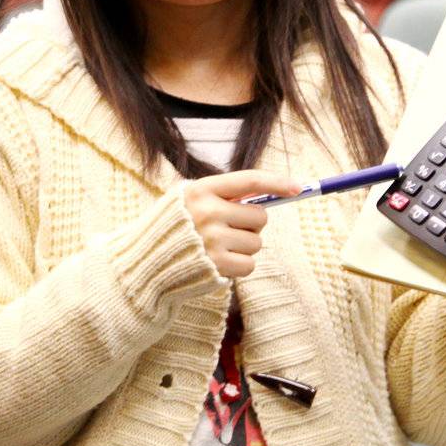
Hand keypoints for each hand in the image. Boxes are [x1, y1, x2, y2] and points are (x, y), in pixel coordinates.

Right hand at [183, 170, 302, 278]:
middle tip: (230, 229)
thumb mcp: (190, 200)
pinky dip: (239, 265)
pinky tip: (219, 262)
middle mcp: (207, 211)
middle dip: (251, 225)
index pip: (248, 180)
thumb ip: (224, 195)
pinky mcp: (216, 264)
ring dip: (244, 247)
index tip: (298, 188)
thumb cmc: (175, 228)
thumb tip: (272, 194)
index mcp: (201, 190)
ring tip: (219, 247)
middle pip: (259, 216)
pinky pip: (250, 264)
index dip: (277, 182)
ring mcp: (212, 239)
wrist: (147, 261)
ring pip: (256, 242)